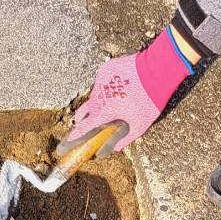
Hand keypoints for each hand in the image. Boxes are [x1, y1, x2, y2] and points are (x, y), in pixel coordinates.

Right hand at [56, 27, 197, 157]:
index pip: (84, 129)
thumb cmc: (150, 100)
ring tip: (115, 101)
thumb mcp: (139, 126)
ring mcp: (101, 81)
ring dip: (99, 102)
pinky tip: (120, 87)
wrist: (157, 68)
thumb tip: (109, 151)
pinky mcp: (105, 69)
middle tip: (83, 124)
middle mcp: (99, 97)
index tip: (62, 148)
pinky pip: (102, 83)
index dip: (73, 140)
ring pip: (94, 97)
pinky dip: (107, 88)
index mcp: (105, 112)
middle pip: (83, 113)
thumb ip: (123, 141)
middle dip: (82, 120)